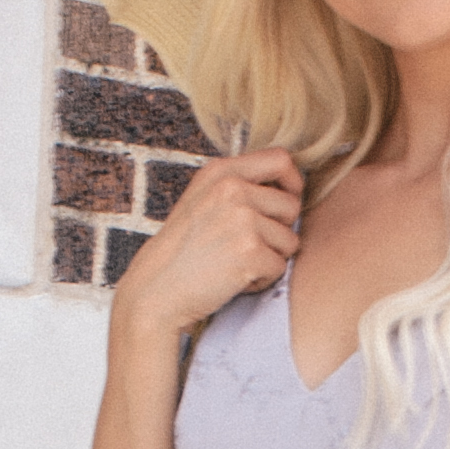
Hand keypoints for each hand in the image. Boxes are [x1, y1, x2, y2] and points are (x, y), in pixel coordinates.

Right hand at [115, 150, 304, 341]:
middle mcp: (233, 189)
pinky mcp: (250, 251)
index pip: (281, 160)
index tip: (286, 203)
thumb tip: (291, 188)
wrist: (156, 288)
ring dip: (269, 258)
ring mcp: (242, 219)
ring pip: (289, 240)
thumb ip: (240, 186)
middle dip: (279, 231)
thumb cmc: (182, 250)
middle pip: (291, 205)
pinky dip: (261, 280)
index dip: (293, 183)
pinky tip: (233, 279)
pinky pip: (279, 267)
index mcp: (222, 172)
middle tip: (246, 247)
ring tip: (235, 263)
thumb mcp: (203, 199)